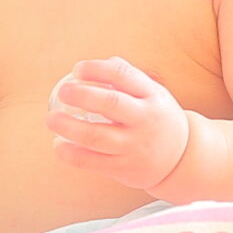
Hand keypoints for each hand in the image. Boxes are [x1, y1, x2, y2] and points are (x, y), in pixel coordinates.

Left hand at [46, 57, 191, 190]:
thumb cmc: (157, 118)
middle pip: (111, 104)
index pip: (124, 76)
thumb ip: (128, 78)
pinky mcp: (125, 168)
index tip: (77, 69)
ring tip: (51, 119)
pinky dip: (71, 154)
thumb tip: (99, 63)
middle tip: (63, 91)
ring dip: (69, 127)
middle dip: (82, 95)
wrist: (182, 158)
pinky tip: (58, 145)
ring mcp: (134, 146)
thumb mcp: (154, 94)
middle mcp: (144, 120)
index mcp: (151, 97)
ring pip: (97, 137)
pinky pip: (93, 162)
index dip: (98, 70)